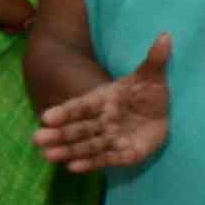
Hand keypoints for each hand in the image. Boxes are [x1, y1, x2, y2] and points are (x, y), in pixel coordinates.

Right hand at [39, 33, 172, 175]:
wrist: (162, 114)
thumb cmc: (151, 92)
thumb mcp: (153, 75)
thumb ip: (156, 59)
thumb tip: (166, 36)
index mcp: (105, 99)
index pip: (82, 105)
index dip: (66, 111)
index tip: (47, 117)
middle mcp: (103, 119)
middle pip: (79, 128)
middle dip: (60, 134)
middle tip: (37, 139)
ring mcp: (112, 137)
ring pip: (87, 145)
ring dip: (69, 150)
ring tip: (48, 156)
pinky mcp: (124, 153)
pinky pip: (106, 159)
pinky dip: (90, 163)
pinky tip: (73, 168)